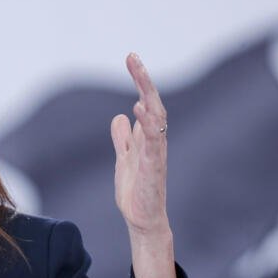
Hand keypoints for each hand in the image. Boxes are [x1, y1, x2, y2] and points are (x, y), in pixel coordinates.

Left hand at [110, 53, 175, 277]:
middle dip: (143, 82)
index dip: (140, 81)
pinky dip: (149, 128)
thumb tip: (120, 117)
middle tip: (132, 58)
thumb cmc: (136, 190)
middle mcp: (154, 142)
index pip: (146, 103)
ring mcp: (155, 156)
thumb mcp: (124, 158)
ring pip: (157, 123)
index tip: (130, 58)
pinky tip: (141, 112)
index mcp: (147, 137)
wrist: (142, 219)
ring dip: (149, 101)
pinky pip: (153, 147)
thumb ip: (123, 138)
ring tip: (139, 80)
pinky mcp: (153, 172)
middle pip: (153, 105)